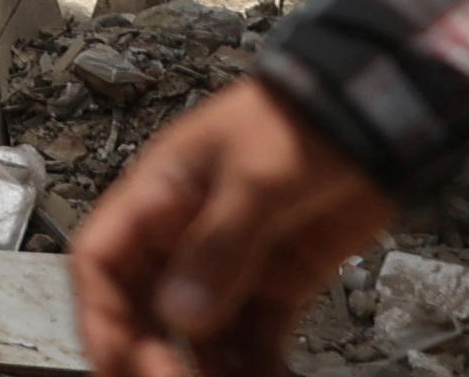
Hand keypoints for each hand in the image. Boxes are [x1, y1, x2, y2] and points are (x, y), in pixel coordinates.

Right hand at [75, 77, 390, 376]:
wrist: (368, 118)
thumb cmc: (297, 122)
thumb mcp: (255, 178)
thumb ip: (221, 247)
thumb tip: (182, 315)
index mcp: (158, 198)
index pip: (102, 262)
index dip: (101, 316)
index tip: (116, 362)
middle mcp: (183, 237)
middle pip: (147, 309)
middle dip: (154, 354)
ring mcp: (231, 264)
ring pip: (201, 334)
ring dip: (206, 370)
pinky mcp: (277, 284)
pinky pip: (256, 340)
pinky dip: (257, 369)